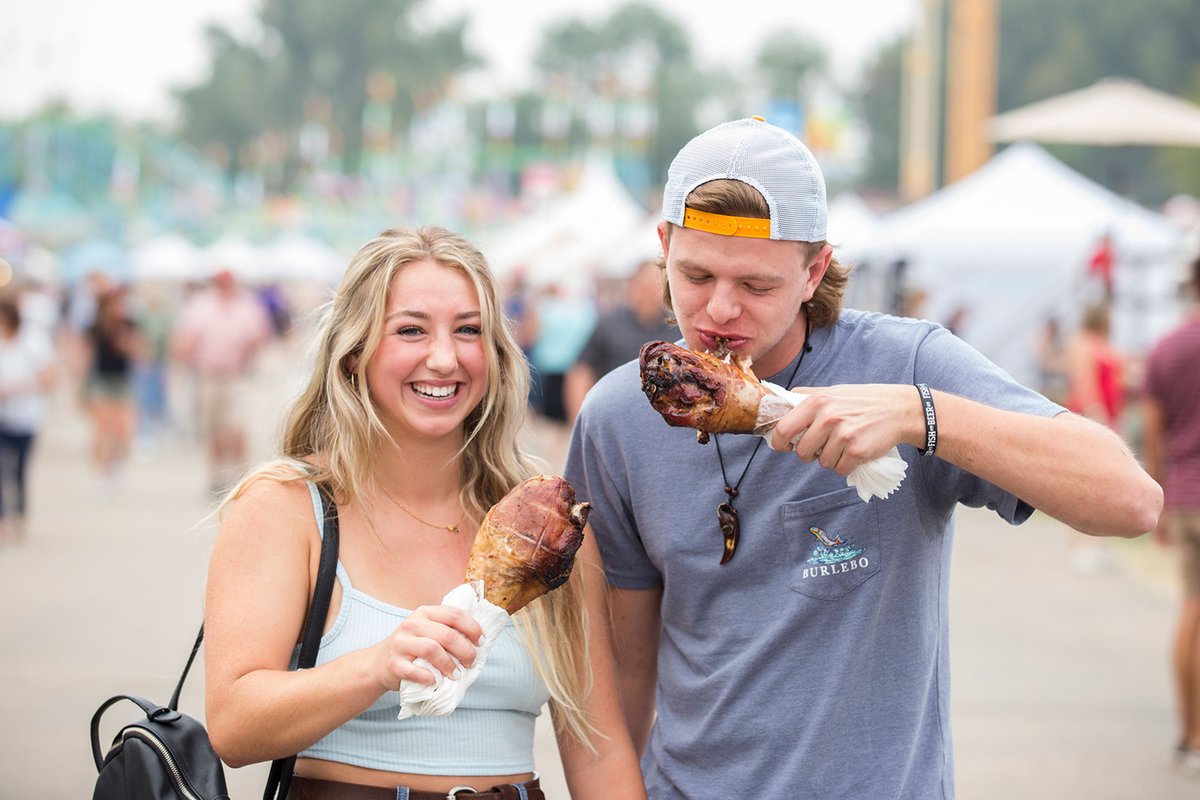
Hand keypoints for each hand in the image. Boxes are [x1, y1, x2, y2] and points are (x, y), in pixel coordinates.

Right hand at [374, 604, 483, 690]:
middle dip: (465, 650)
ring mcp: (401, 643)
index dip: (472, 628)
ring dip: (449, 664)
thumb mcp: (427, 631)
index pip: (454, 614)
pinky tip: (435, 681)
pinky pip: (414, 670)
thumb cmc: (412, 648)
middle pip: (446, 634)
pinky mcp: (393, 663)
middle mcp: (412, 624)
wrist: (378, 664)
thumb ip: (448, 631)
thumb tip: (479, 643)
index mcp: (425, 612)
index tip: (481, 641)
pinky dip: (428, 677)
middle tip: (472, 661)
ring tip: (457, 674)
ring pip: (432, 649)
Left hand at [769, 383, 921, 474]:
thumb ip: (807, 397)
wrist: (899, 409)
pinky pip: (840, 469)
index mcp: (817, 401)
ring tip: (845, 444)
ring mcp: (843, 435)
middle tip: (823, 446)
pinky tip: (855, 451)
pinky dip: (846, 465)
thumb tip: (780, 404)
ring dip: (831, 459)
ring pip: (822, 463)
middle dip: (810, 454)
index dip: (779, 442)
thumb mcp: (833, 391)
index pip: (783, 429)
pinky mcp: (857, 450)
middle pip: (802, 452)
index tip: (785, 446)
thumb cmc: (863, 401)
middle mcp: (828, 417)